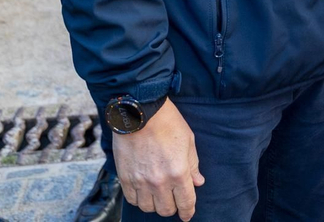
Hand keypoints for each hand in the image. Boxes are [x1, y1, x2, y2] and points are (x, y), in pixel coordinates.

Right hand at [115, 101, 203, 219]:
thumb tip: (198, 182)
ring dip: (154, 204)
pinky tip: (143, 190)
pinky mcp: (125, 177)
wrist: (139, 111)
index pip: (186, 202)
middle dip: (172, 207)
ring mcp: (140, 181)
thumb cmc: (167, 123)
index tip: (187, 215)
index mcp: (178, 173)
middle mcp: (159, 181)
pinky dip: (138, 199)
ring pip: (148, 207)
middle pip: (166, 209)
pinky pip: (132, 199)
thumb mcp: (188, 141)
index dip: (188, 212)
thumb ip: (193, 165)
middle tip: (173, 200)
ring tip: (157, 195)